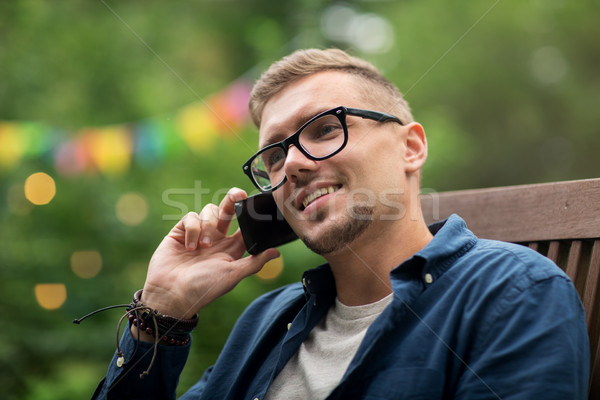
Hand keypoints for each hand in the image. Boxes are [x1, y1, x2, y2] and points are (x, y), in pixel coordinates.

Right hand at [139, 188, 279, 318]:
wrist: (171, 294)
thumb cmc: (204, 288)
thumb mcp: (233, 275)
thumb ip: (254, 262)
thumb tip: (277, 252)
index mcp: (232, 248)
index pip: (244, 224)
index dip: (249, 213)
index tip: (253, 204)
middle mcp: (217, 238)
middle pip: (228, 210)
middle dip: (233, 199)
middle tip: (238, 195)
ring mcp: (198, 233)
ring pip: (209, 211)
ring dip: (208, 225)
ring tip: (203, 247)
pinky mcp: (181, 231)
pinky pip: (191, 217)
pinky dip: (193, 229)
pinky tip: (189, 247)